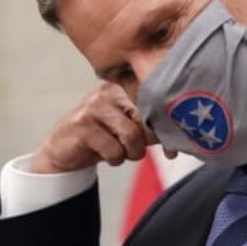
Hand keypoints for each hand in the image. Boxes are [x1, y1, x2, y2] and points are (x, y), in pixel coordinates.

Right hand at [29, 81, 175, 172]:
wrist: (66, 148)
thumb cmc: (105, 137)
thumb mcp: (131, 129)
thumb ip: (154, 129)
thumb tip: (180, 141)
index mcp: (125, 86)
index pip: (156, 103)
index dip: (166, 129)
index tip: (171, 151)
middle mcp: (110, 90)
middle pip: (147, 117)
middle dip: (150, 142)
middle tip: (139, 151)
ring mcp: (95, 106)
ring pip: (132, 135)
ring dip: (131, 153)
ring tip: (121, 152)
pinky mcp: (82, 124)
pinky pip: (114, 149)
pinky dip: (114, 159)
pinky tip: (106, 154)